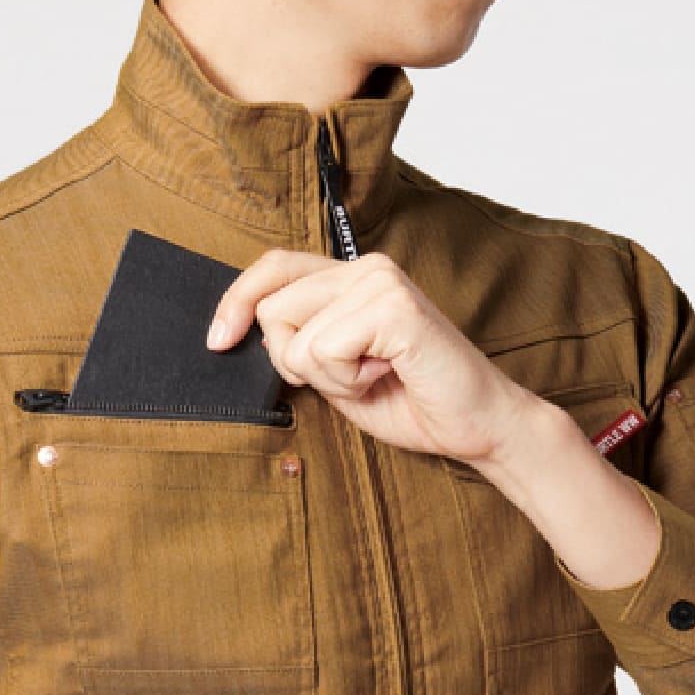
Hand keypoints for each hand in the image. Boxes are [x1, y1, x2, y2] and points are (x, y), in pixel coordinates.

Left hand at [207, 248, 536, 461]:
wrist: (476, 426)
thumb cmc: (410, 401)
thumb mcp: (335, 374)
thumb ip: (299, 346)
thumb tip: (248, 332)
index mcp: (351, 278)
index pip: (273, 268)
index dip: (236, 301)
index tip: (218, 341)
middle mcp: (366, 268)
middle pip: (272, 309)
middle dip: (294, 362)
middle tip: (350, 376)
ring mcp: (380, 282)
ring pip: (294, 337)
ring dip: (327, 377)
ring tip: (375, 375)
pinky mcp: (394, 307)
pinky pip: (325, 350)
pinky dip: (347, 381)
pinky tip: (386, 375)